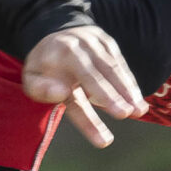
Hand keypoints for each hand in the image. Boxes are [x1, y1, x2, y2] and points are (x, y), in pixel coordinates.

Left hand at [21, 24, 147, 147]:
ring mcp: (97, 42)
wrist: (55, 33)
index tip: (105, 136)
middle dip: (114, 94)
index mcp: (63, 54)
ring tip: (140, 110)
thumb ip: (40, 89)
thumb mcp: (30, 78)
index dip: (93, 108)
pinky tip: (137, 100)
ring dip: (128, 90)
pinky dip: (129, 82)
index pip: (82, 81)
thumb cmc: (43, 66)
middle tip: (127, 113)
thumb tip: (60, 92)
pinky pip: (120, 64)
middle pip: (101, 73)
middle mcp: (81, 46)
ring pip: (114, 68)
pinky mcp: (108, 43)